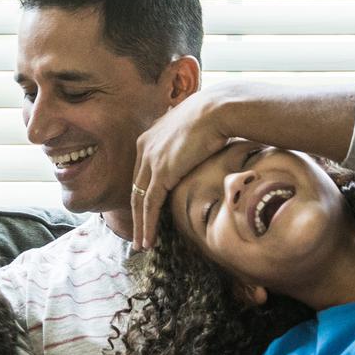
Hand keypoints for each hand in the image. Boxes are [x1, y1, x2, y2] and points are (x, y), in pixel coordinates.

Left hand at [132, 92, 232, 249]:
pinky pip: (150, 206)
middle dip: (135, 214)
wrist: (218, 109)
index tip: (145, 212)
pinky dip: (147, 225)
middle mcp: (144, 148)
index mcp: (150, 137)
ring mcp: (150, 160)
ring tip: (141, 245)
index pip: (142, 173)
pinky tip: (148, 240)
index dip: (143, 194)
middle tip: (137, 235)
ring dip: (139, 226)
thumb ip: (187, 142)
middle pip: (136, 188)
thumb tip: (199, 148)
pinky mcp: (161, 173)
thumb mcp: (193, 129)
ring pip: (139, 201)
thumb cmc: (215, 115)